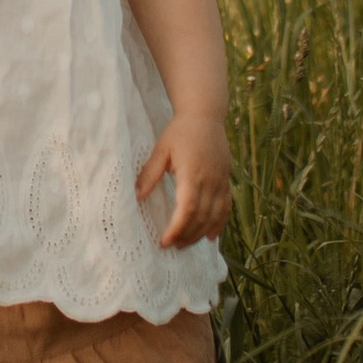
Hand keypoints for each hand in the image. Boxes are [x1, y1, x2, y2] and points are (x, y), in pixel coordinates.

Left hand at [137, 110, 230, 249]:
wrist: (205, 115)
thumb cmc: (180, 131)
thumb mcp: (161, 150)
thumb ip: (150, 174)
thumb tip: (137, 197)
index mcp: (192, 174)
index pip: (187, 210)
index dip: (177, 229)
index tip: (165, 242)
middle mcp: (210, 180)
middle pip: (201, 218)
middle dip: (186, 236)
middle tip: (171, 247)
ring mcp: (221, 181)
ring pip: (214, 216)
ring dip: (200, 234)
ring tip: (185, 245)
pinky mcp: (226, 180)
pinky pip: (226, 208)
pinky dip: (219, 224)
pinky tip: (211, 237)